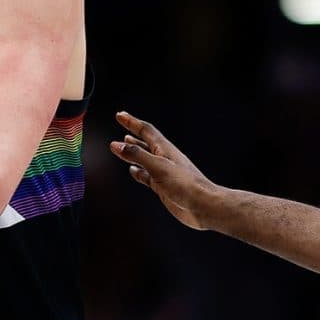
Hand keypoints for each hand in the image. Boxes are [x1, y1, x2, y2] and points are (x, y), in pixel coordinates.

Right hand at [110, 111, 224, 231]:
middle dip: (132, 132)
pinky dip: (138, 172)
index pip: (145, 130)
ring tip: (123, 145)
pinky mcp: (163, 186)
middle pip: (144, 141)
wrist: (203, 205)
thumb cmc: (185, 184)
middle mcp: (164, 158)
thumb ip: (137, 155)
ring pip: (144, 158)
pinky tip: (132, 171)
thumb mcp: (158, 166)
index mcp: (164, 149)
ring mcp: (163, 172)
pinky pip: (146, 176)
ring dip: (133, 151)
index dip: (132, 122)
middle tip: (122, 123)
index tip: (120, 115)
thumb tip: (117, 145)